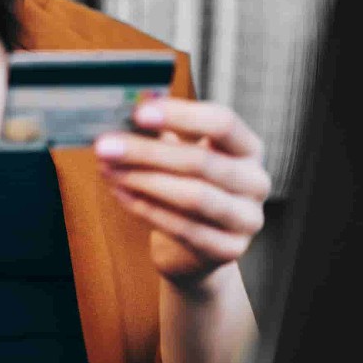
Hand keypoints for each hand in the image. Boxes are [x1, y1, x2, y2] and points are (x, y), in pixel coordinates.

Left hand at [94, 97, 269, 292]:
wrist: (195, 244)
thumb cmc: (185, 184)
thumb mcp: (180, 153)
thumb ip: (160, 133)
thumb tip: (123, 113)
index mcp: (248, 147)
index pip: (222, 122)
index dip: (180, 115)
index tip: (138, 112)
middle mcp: (256, 181)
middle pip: (201, 161)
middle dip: (147, 153)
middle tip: (106, 146)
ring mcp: (247, 219)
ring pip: (193, 197)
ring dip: (143, 181)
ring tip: (109, 171)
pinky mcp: (229, 249)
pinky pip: (183, 228)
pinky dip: (146, 209)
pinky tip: (120, 193)